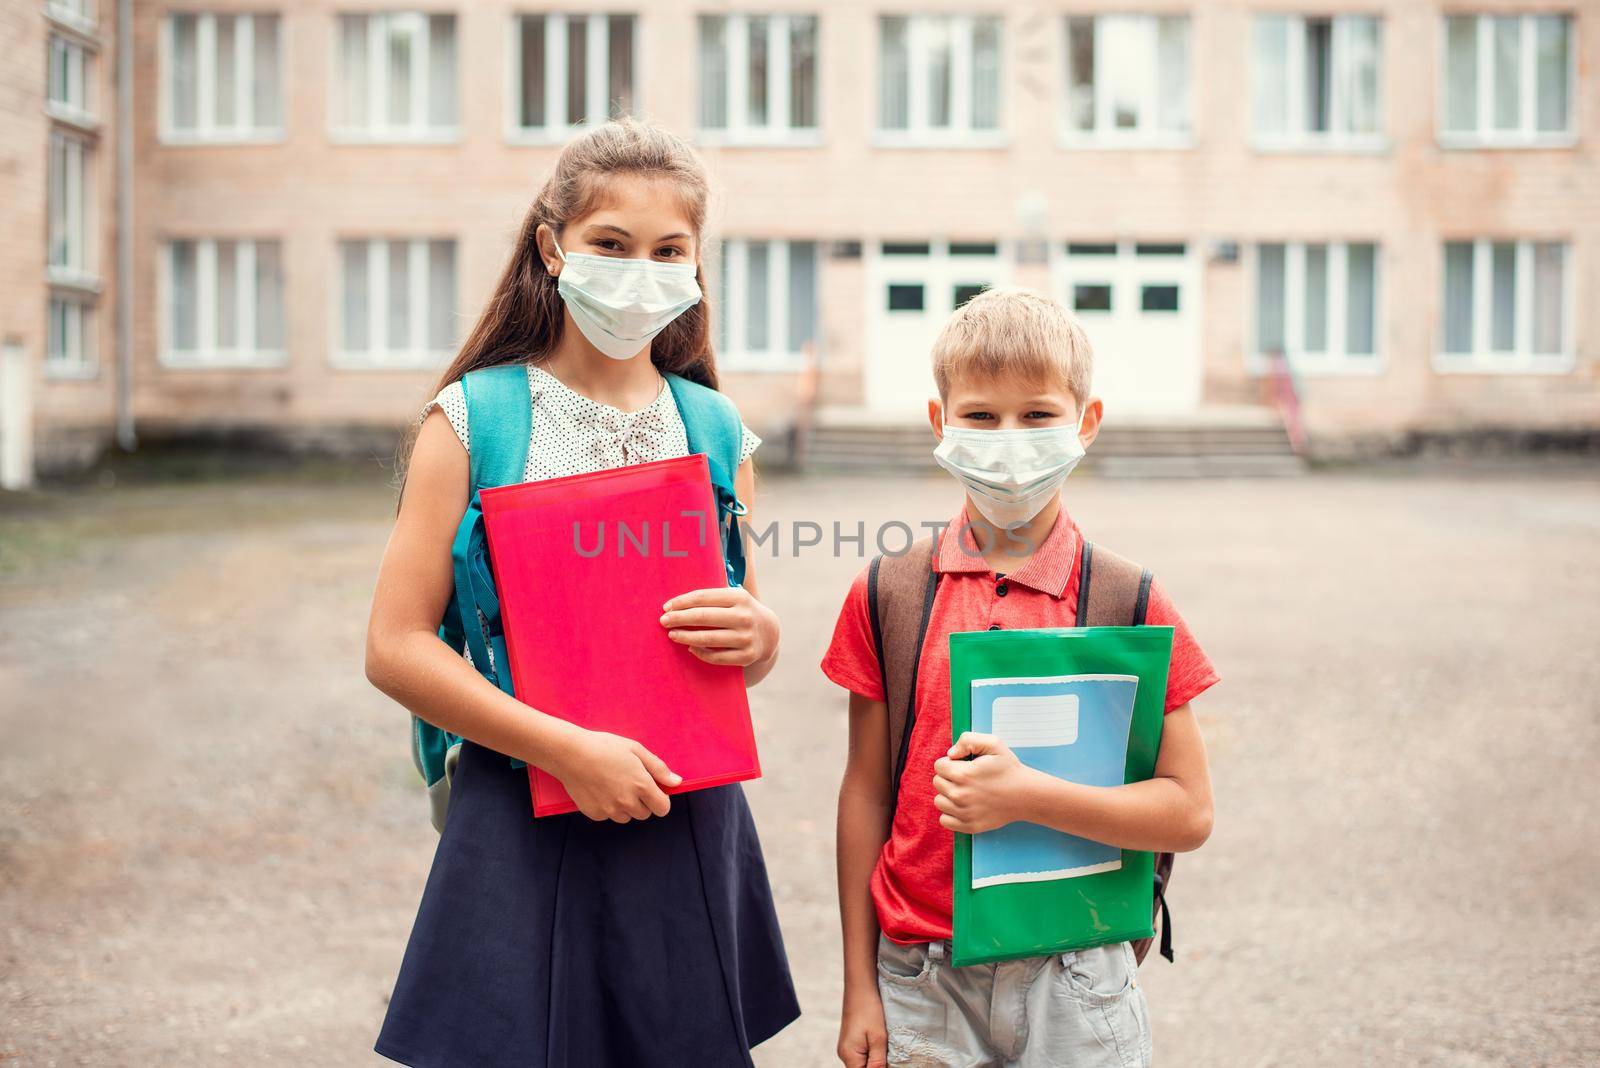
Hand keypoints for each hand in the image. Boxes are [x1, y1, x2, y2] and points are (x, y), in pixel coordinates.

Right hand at [547, 727, 680, 822]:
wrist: (570, 754)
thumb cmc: (605, 747)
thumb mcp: (636, 750)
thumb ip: (659, 768)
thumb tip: (676, 782)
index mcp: (641, 786)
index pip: (662, 808)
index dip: (661, 799)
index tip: (654, 790)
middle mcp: (627, 802)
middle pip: (645, 814)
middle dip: (643, 801)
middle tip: (631, 783)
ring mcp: (610, 810)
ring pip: (627, 816)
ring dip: (626, 806)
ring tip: (614, 784)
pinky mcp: (595, 814)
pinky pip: (608, 815)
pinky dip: (608, 807)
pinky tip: (600, 789)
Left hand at [660, 586, 778, 667]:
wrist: (769, 632)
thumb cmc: (740, 611)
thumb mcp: (734, 597)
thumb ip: (711, 596)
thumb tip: (676, 603)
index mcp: (739, 597)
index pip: (704, 597)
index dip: (682, 602)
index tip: (666, 607)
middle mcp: (744, 616)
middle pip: (704, 617)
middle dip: (680, 618)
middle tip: (663, 621)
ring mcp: (746, 637)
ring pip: (709, 639)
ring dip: (686, 636)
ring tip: (672, 635)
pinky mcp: (747, 656)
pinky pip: (717, 657)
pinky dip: (700, 653)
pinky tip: (690, 648)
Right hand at [837, 987, 887, 1067]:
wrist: (860, 987)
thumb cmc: (869, 1009)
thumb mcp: (878, 1038)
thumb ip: (878, 1062)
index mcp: (850, 1056)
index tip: (890, 1062)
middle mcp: (844, 1055)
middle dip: (879, 1067)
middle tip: (891, 1056)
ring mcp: (846, 1048)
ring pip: (863, 1064)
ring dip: (876, 1062)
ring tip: (887, 1049)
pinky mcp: (851, 1042)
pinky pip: (862, 1055)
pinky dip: (872, 1055)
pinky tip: (882, 1046)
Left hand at [932, 732, 1033, 833]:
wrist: (1026, 795)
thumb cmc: (1009, 768)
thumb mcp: (993, 744)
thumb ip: (968, 740)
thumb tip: (950, 754)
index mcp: (963, 774)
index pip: (939, 766)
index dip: (951, 762)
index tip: (964, 765)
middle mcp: (960, 795)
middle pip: (937, 782)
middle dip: (948, 777)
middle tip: (967, 778)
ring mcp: (964, 813)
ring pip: (939, 801)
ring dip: (948, 795)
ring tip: (966, 791)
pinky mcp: (968, 826)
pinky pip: (944, 820)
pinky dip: (950, 813)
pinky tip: (964, 806)